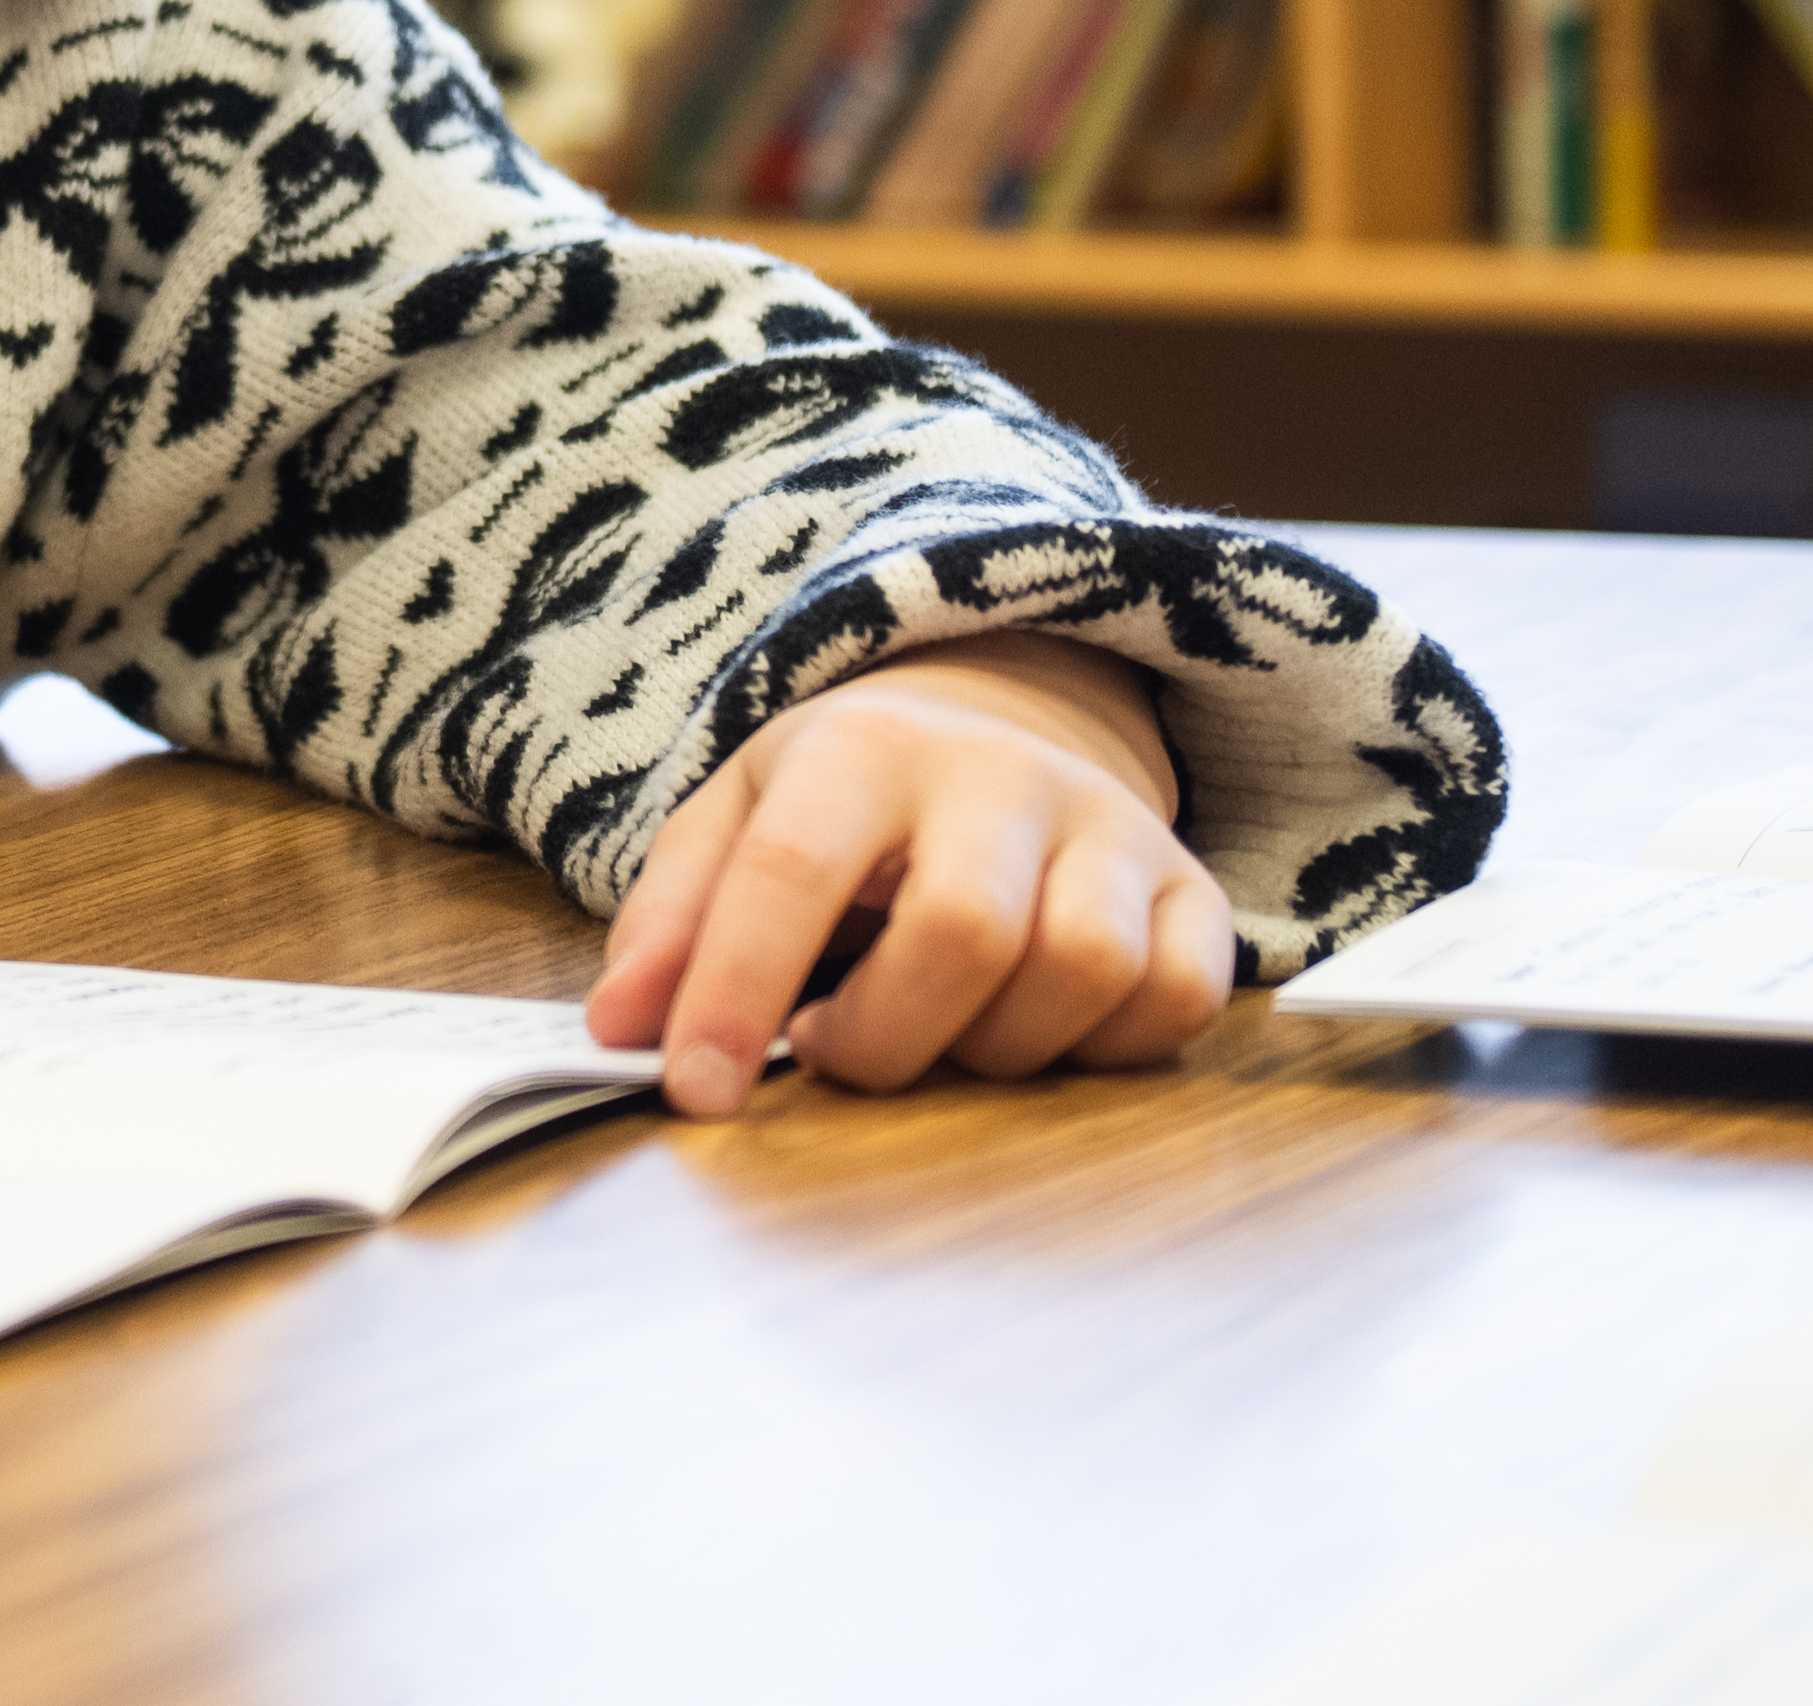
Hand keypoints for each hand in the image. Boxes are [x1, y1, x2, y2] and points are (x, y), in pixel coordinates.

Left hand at [582, 631, 1229, 1120]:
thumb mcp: (737, 817)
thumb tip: (618, 1029)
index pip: (794, 868)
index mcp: (866, 746)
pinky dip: (1101, 1048)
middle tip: (832, 1048)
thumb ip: (670, 920)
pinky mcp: (1194, 891)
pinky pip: (1174, 1001)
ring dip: (990, 1049)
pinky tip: (1033, 1026)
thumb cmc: (848, 799)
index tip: (693, 1089)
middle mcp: (1003, 774)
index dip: (736, 990)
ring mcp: (1113, 829)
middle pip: (961, 932)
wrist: (1003, 722)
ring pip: (1079, 972)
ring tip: (932, 1028)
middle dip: (882, 1037)